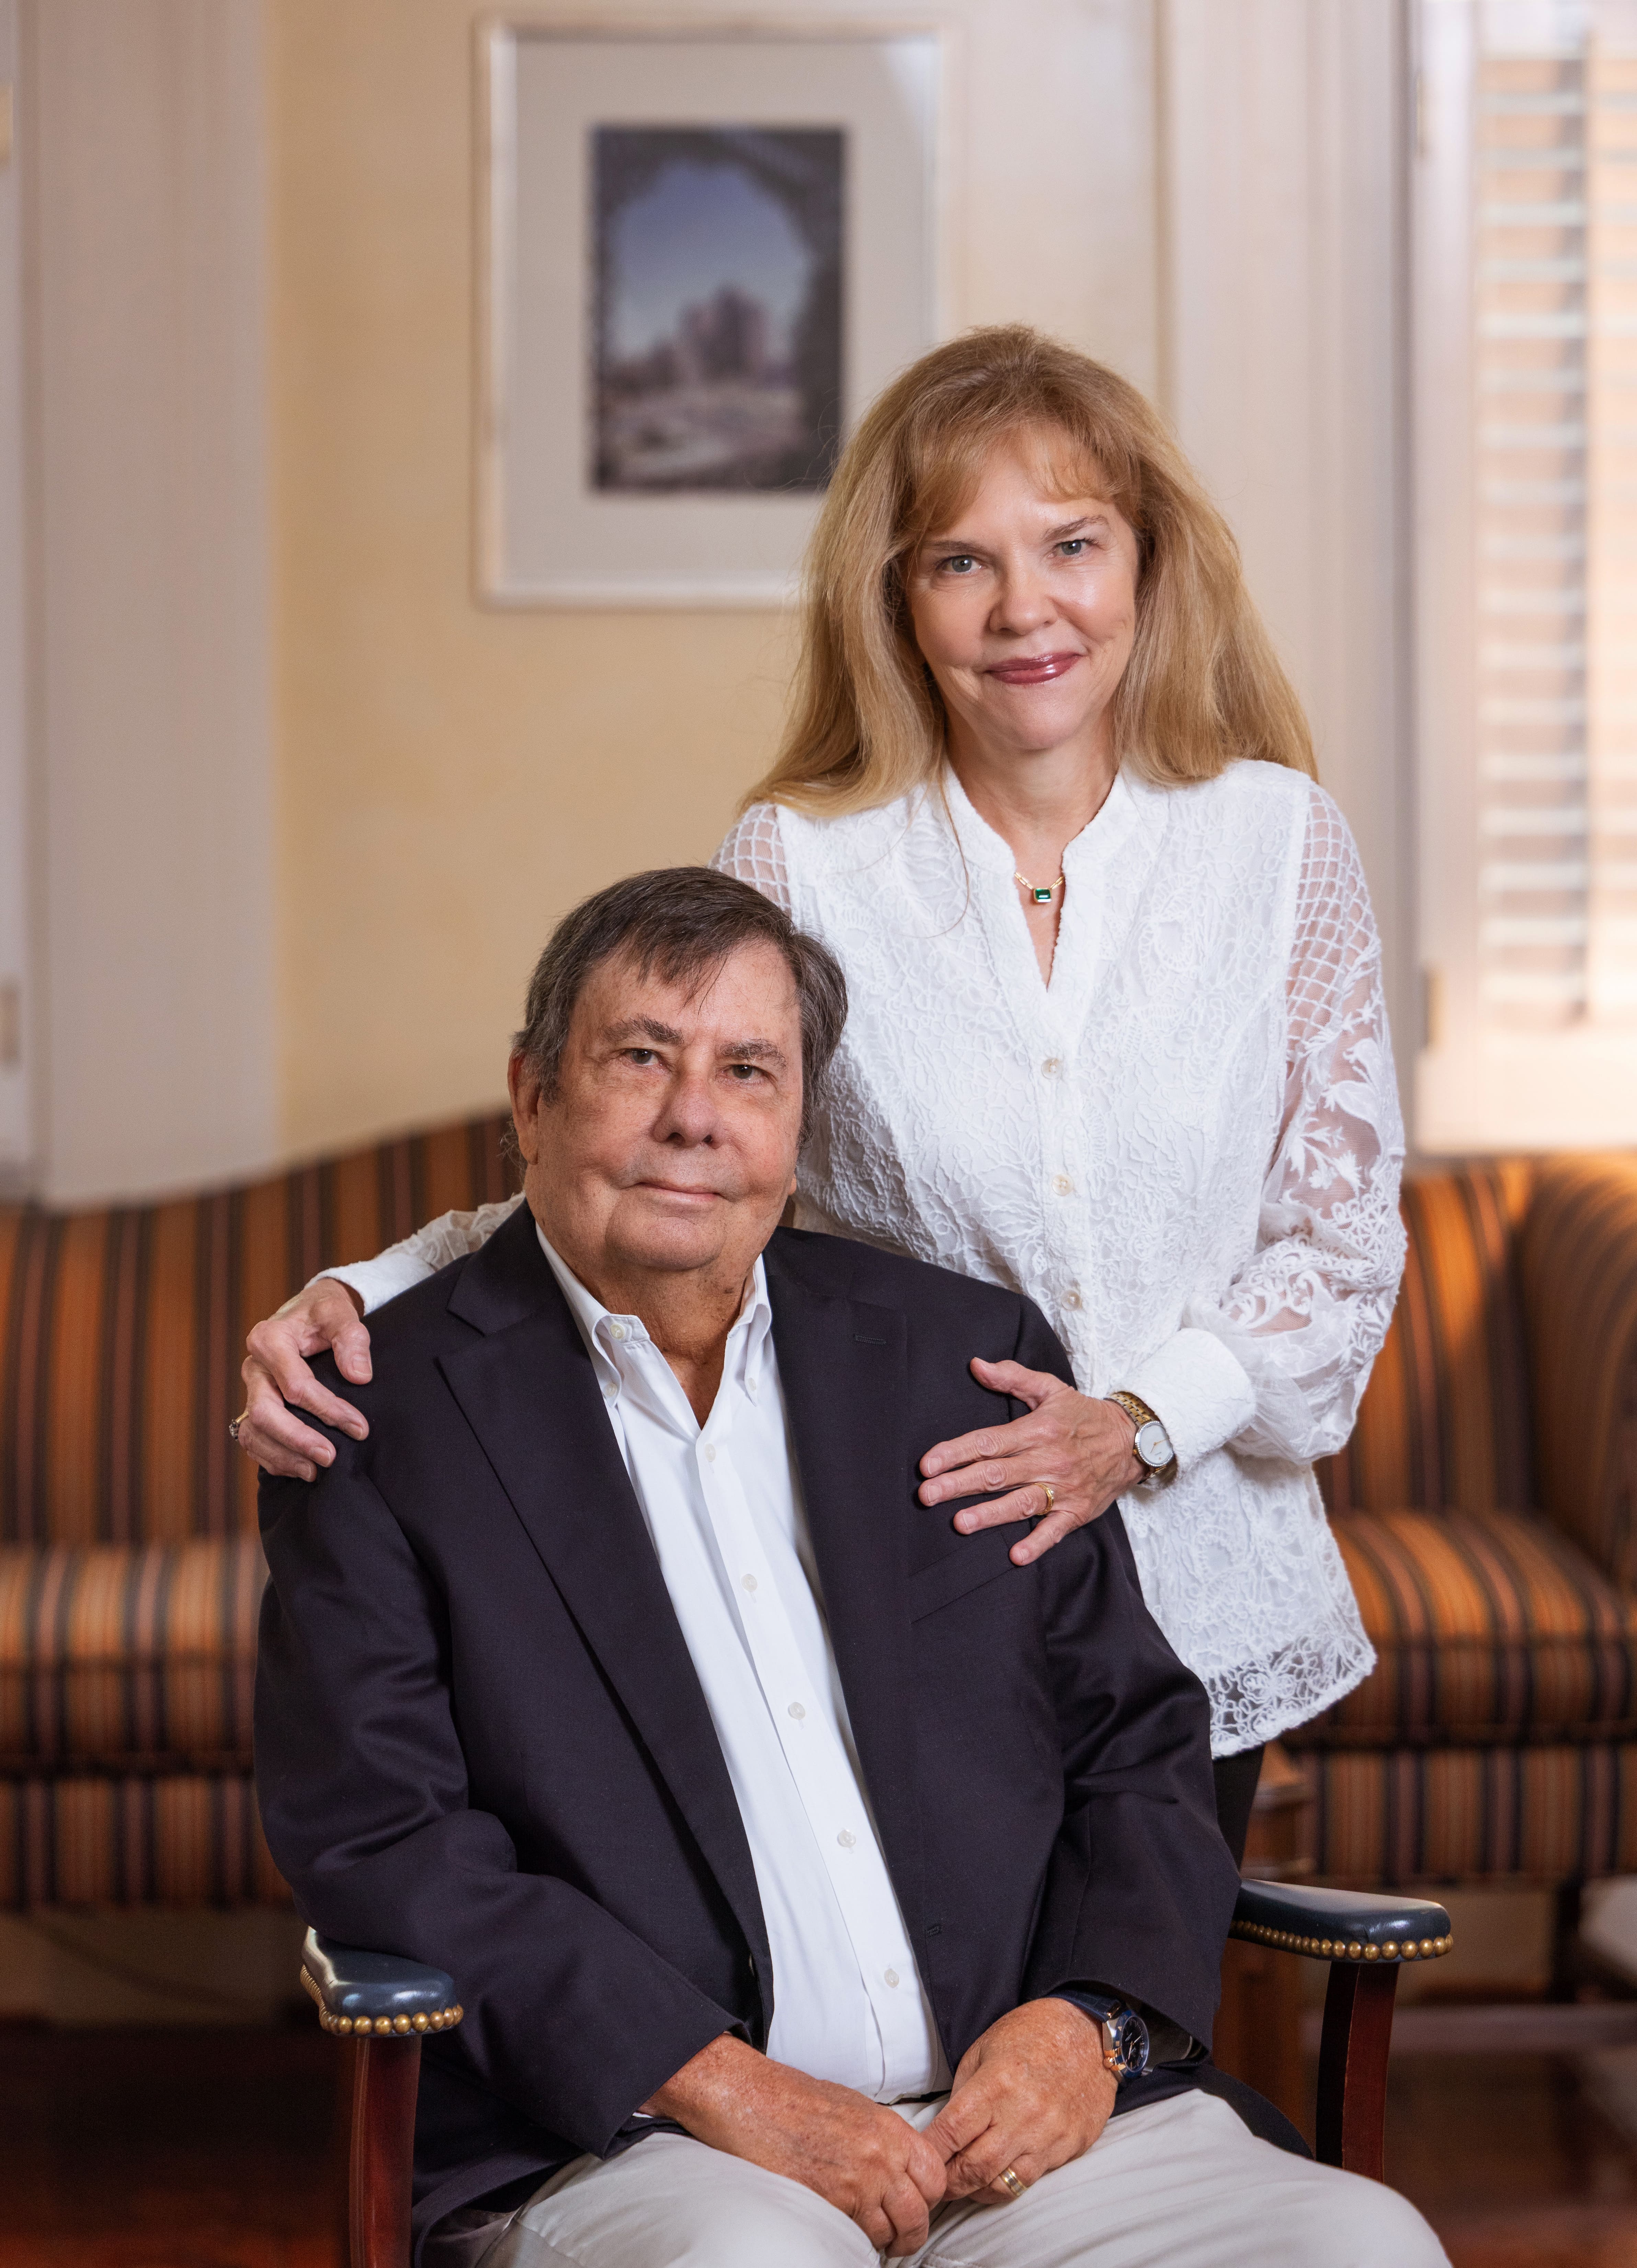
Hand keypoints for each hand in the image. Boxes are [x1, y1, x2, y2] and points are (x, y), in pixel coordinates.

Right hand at [234, 1281, 373, 1479]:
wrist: (309, 1313)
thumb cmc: (325, 1313)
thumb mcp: (340, 1312)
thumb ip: (351, 1339)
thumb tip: (360, 1376)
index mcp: (269, 1340)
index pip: (296, 1385)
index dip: (328, 1410)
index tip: (359, 1428)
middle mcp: (253, 1367)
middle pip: (265, 1413)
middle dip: (297, 1439)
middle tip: (330, 1458)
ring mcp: (251, 1389)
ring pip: (254, 1431)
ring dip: (283, 1455)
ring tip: (315, 1472)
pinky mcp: (254, 1405)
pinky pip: (252, 1438)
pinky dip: (272, 1458)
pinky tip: (300, 1468)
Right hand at [643, 2034, 946, 2255]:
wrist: (753, 2100)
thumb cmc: (795, 2099)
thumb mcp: (853, 2106)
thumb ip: (882, 2137)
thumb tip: (897, 2166)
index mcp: (889, 2128)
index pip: (935, 2175)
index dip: (929, 2196)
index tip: (917, 2203)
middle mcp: (881, 2156)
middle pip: (919, 2212)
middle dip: (912, 2230)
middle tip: (900, 2234)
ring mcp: (859, 2181)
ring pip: (892, 2231)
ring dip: (886, 2238)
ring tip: (873, 2235)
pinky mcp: (832, 2202)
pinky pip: (860, 2236)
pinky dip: (859, 2240)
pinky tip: (849, 2229)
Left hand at [918, 1362, 1143, 1564]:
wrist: (1134, 1439)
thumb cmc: (1083, 1414)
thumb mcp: (1050, 1389)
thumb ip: (1011, 1377)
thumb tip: (975, 1365)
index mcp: (1038, 1429)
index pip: (988, 1442)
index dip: (956, 1452)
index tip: (927, 1464)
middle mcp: (1049, 1459)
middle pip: (997, 1473)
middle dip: (959, 1484)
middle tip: (927, 1495)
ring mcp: (1064, 1487)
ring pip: (1021, 1502)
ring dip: (990, 1514)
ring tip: (960, 1523)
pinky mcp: (1078, 1510)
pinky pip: (1055, 1530)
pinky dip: (1038, 1543)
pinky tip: (1016, 1554)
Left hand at [925, 1999, 1116, 2204]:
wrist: (1090, 2033)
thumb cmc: (1034, 2033)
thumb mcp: (984, 2047)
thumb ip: (964, 2091)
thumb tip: (946, 2131)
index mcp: (996, 2084)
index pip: (951, 2133)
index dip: (928, 2152)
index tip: (916, 2160)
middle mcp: (1022, 2115)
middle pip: (973, 2169)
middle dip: (947, 2183)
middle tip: (934, 2183)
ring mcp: (1049, 2135)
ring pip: (1002, 2186)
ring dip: (975, 2191)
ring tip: (963, 2184)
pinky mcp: (1069, 2148)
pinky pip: (1030, 2180)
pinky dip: (1007, 2184)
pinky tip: (996, 2175)